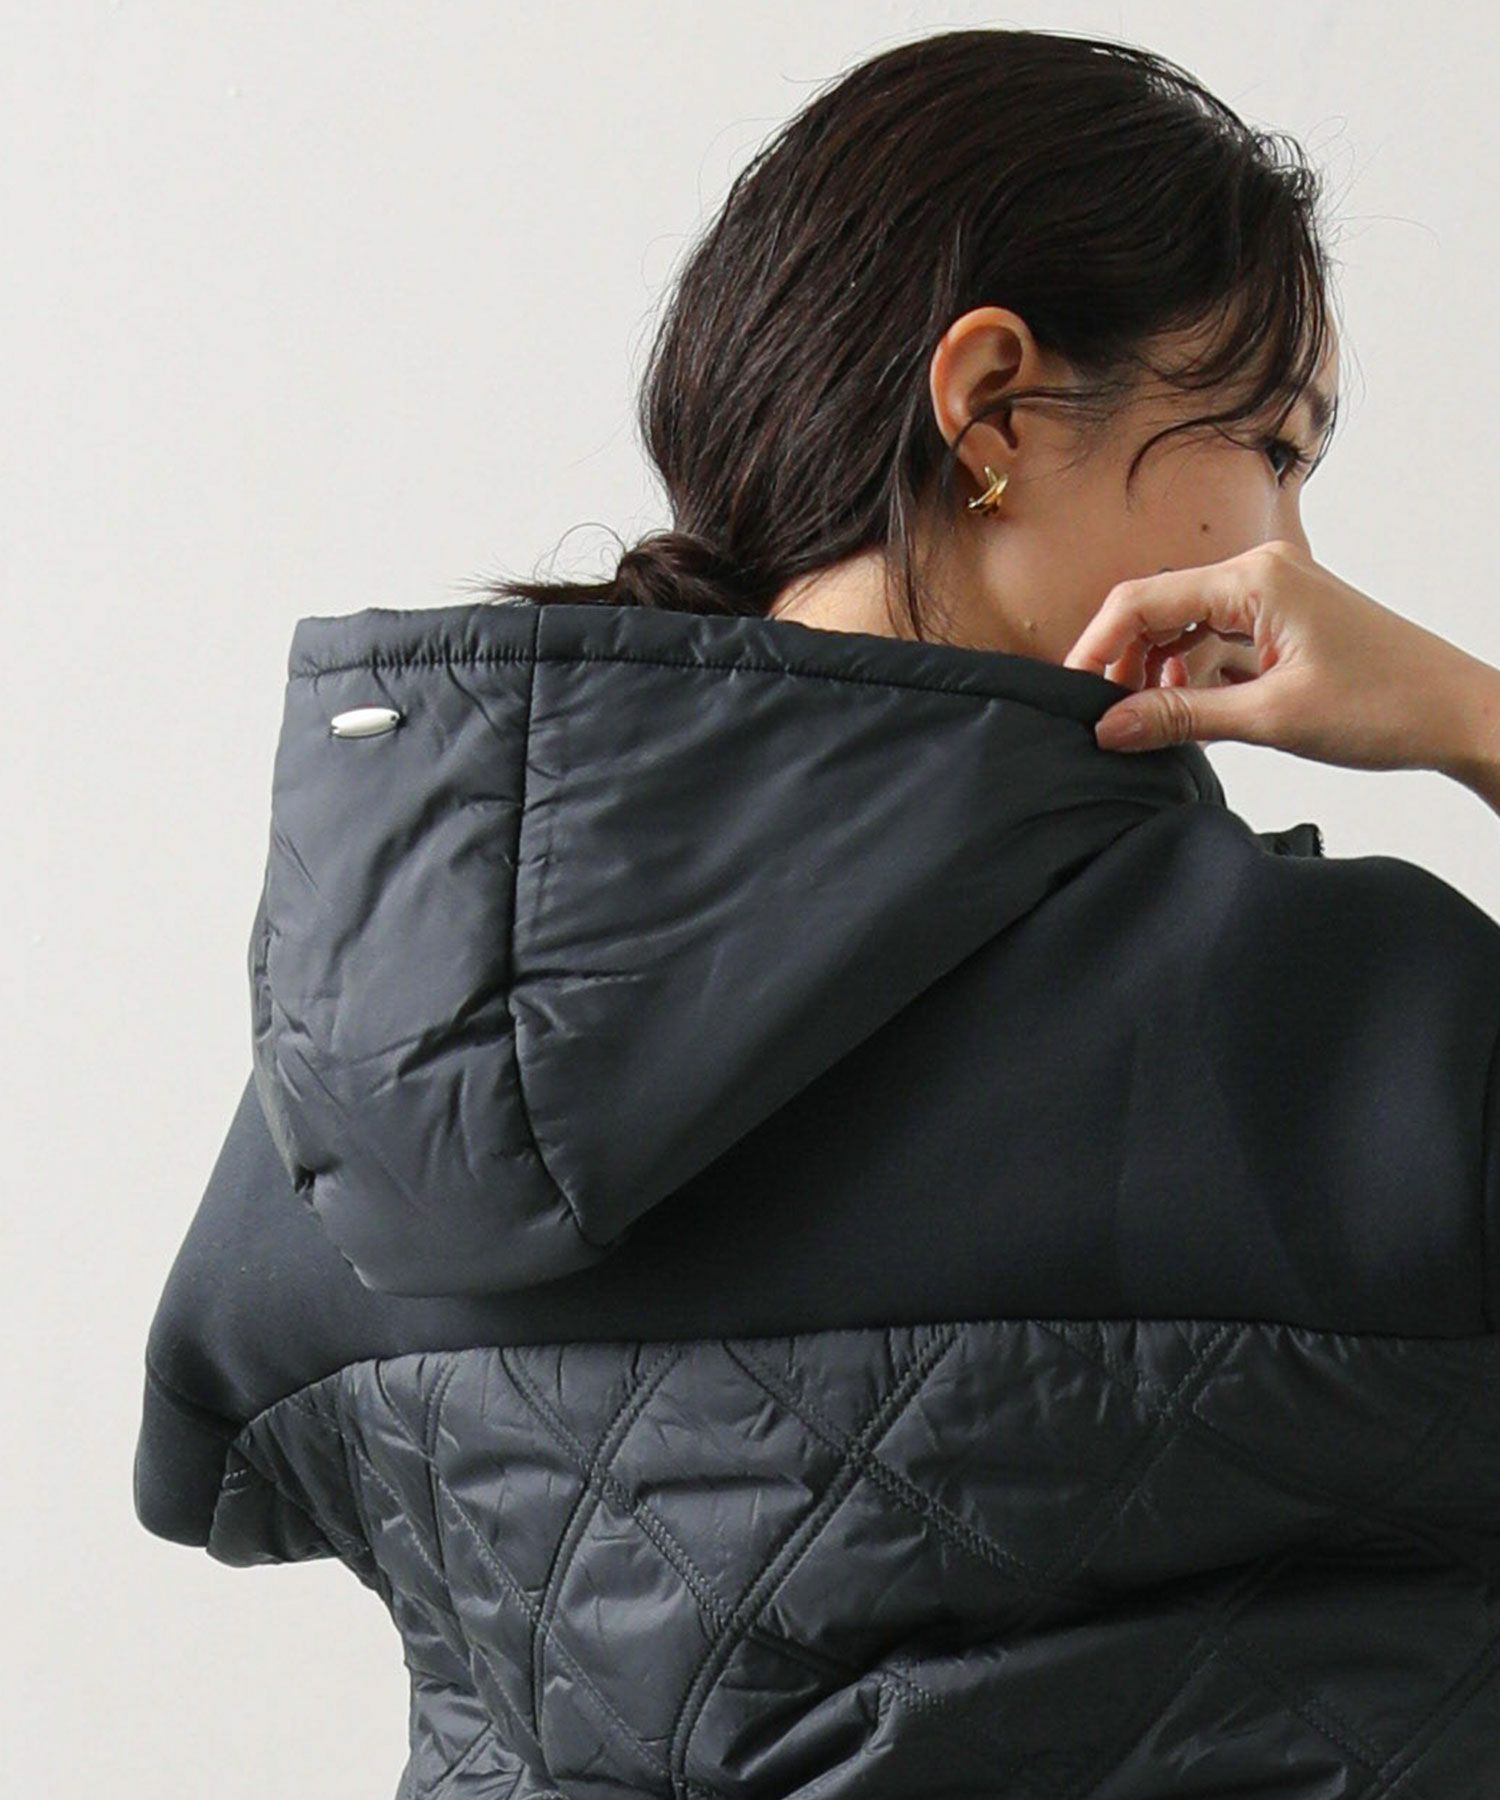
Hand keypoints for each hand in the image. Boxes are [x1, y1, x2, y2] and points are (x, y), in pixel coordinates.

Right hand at [1061, 539, 1490, 776]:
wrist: (1462, 715)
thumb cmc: (1387, 705)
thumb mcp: (1271, 717)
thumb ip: (1181, 718)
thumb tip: (1109, 728)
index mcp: (1255, 579)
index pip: (1143, 600)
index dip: (1096, 647)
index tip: (1071, 694)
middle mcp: (1261, 576)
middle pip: (1159, 609)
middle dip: (1125, 662)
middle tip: (1107, 718)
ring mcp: (1275, 598)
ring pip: (1186, 628)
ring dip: (1159, 672)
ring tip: (1151, 722)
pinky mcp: (1286, 625)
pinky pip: (1217, 642)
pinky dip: (1195, 677)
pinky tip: (1191, 713)